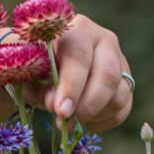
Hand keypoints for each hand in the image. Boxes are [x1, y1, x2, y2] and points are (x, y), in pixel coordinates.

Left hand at [24, 15, 131, 130]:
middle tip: (66, 124)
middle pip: (108, 76)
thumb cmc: (31, 66)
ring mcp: (119, 61)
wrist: (43, 66)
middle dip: (88, 106)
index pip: (80, 57)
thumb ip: (41, 88)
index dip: (72, 86)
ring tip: (69, 121)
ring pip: (119, 95)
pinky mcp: (125, 82)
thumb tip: (58, 106)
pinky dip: (103, 121)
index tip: (61, 111)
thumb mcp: (28, 75)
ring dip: (94, 115)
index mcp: (76, 29)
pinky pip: (122, 108)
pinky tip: (83, 120)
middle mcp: (104, 40)